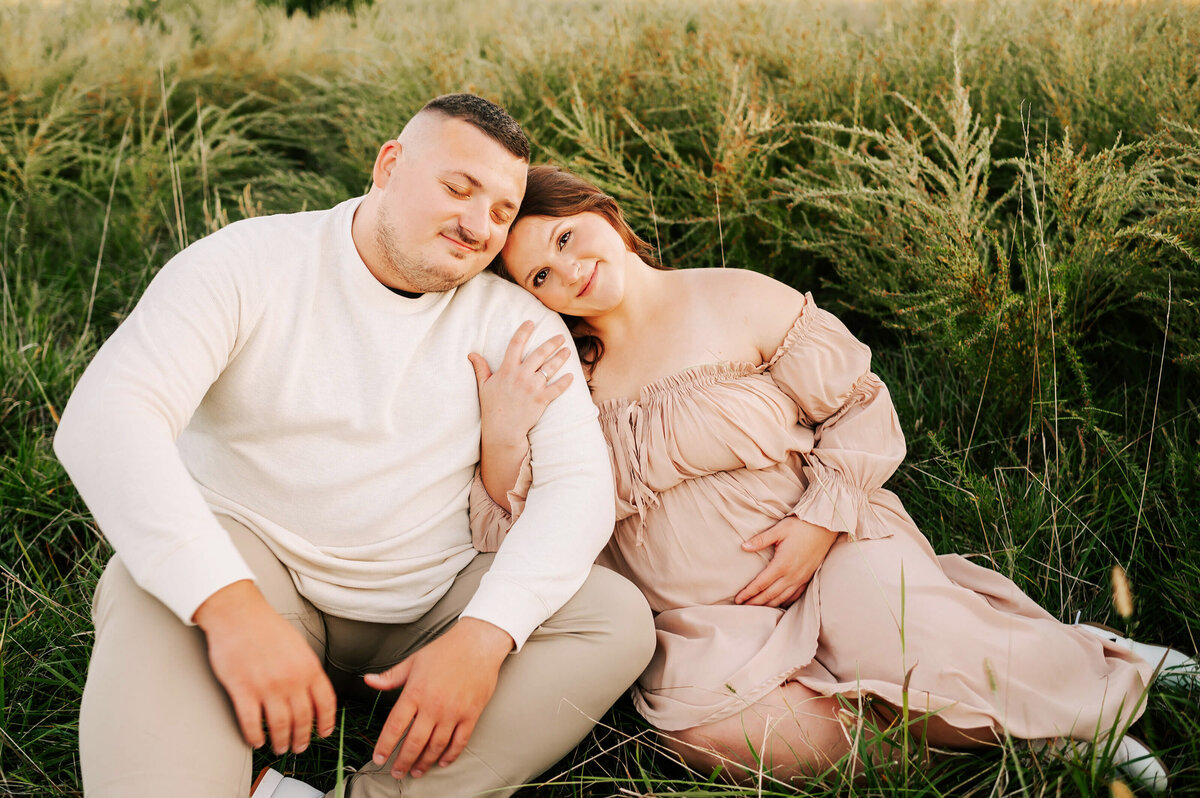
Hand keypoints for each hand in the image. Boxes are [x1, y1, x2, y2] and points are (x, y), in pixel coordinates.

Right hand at [193, 580, 335, 753]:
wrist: (238, 614)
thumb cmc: (266, 627)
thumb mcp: (298, 645)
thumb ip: (306, 669)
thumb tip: (313, 692)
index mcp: (308, 667)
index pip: (326, 703)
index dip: (326, 722)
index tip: (324, 733)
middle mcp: (291, 679)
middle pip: (303, 720)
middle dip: (302, 738)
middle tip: (299, 747)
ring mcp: (267, 686)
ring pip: (279, 726)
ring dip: (281, 742)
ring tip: (280, 748)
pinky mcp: (242, 690)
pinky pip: (251, 724)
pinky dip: (255, 737)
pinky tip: (256, 741)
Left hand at [364, 618, 513, 778]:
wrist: (477, 644)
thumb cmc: (445, 650)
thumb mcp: (413, 661)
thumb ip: (390, 677)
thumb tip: (368, 681)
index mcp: (415, 692)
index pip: (395, 726)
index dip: (385, 746)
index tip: (378, 758)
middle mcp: (433, 706)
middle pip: (414, 743)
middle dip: (403, 762)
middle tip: (396, 772)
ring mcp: (453, 712)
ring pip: (436, 747)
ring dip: (424, 763)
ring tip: (416, 771)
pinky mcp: (471, 715)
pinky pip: (459, 742)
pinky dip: (450, 755)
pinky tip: (441, 761)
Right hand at [468, 320, 573, 446]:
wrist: (502, 430)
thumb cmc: (492, 408)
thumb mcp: (484, 386)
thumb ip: (480, 368)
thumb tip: (472, 354)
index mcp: (507, 370)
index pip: (516, 344)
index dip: (524, 331)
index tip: (531, 322)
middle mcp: (521, 375)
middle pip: (539, 353)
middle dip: (552, 343)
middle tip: (560, 336)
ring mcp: (532, 387)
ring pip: (550, 368)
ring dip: (561, 358)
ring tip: (568, 350)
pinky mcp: (542, 400)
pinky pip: (557, 388)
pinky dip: (565, 382)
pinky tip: (572, 376)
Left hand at [735, 517, 838, 606]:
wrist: (825, 528)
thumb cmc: (801, 526)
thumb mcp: (779, 529)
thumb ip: (761, 540)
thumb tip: (743, 547)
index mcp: (782, 564)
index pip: (760, 584)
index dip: (748, 593)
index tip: (738, 599)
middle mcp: (792, 575)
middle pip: (769, 594)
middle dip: (755, 602)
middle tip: (743, 607)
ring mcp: (801, 578)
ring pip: (782, 597)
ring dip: (768, 604)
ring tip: (756, 608)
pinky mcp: (808, 577)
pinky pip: (795, 595)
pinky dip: (784, 601)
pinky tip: (778, 603)